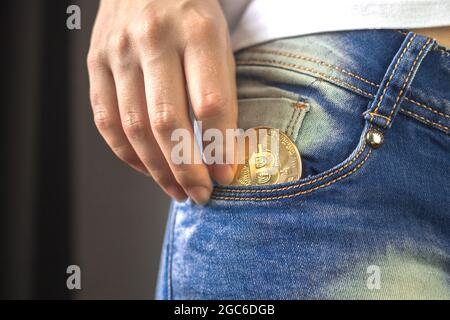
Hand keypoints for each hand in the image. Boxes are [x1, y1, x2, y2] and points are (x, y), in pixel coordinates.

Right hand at [87, 0, 236, 203]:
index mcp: (197, 31)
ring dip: (157, 170)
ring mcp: (118, 52)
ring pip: (134, 127)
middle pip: (167, 122)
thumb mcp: (219, 43)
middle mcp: (153, 39)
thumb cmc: (191, 16)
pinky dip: (127, 153)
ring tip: (176, 190)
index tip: (226, 175)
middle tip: (200, 195)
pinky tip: (146, 168)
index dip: (219, 146)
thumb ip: (220, 93)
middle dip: (186, 169)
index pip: (210, 102)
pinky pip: (106, 120)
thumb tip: (220, 153)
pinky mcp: (95, 63)